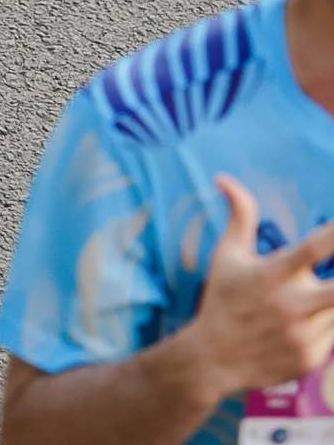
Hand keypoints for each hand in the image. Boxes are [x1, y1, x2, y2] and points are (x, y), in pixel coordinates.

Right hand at [184, 177, 333, 396]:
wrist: (214, 359)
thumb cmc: (222, 298)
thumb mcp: (227, 254)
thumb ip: (239, 215)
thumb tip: (223, 176)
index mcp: (271, 274)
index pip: (312, 248)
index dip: (333, 235)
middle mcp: (290, 306)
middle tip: (331, 280)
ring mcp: (303, 336)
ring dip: (328, 300)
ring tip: (300, 300)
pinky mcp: (311, 359)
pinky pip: (332, 333)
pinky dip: (324, 322)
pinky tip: (298, 324)